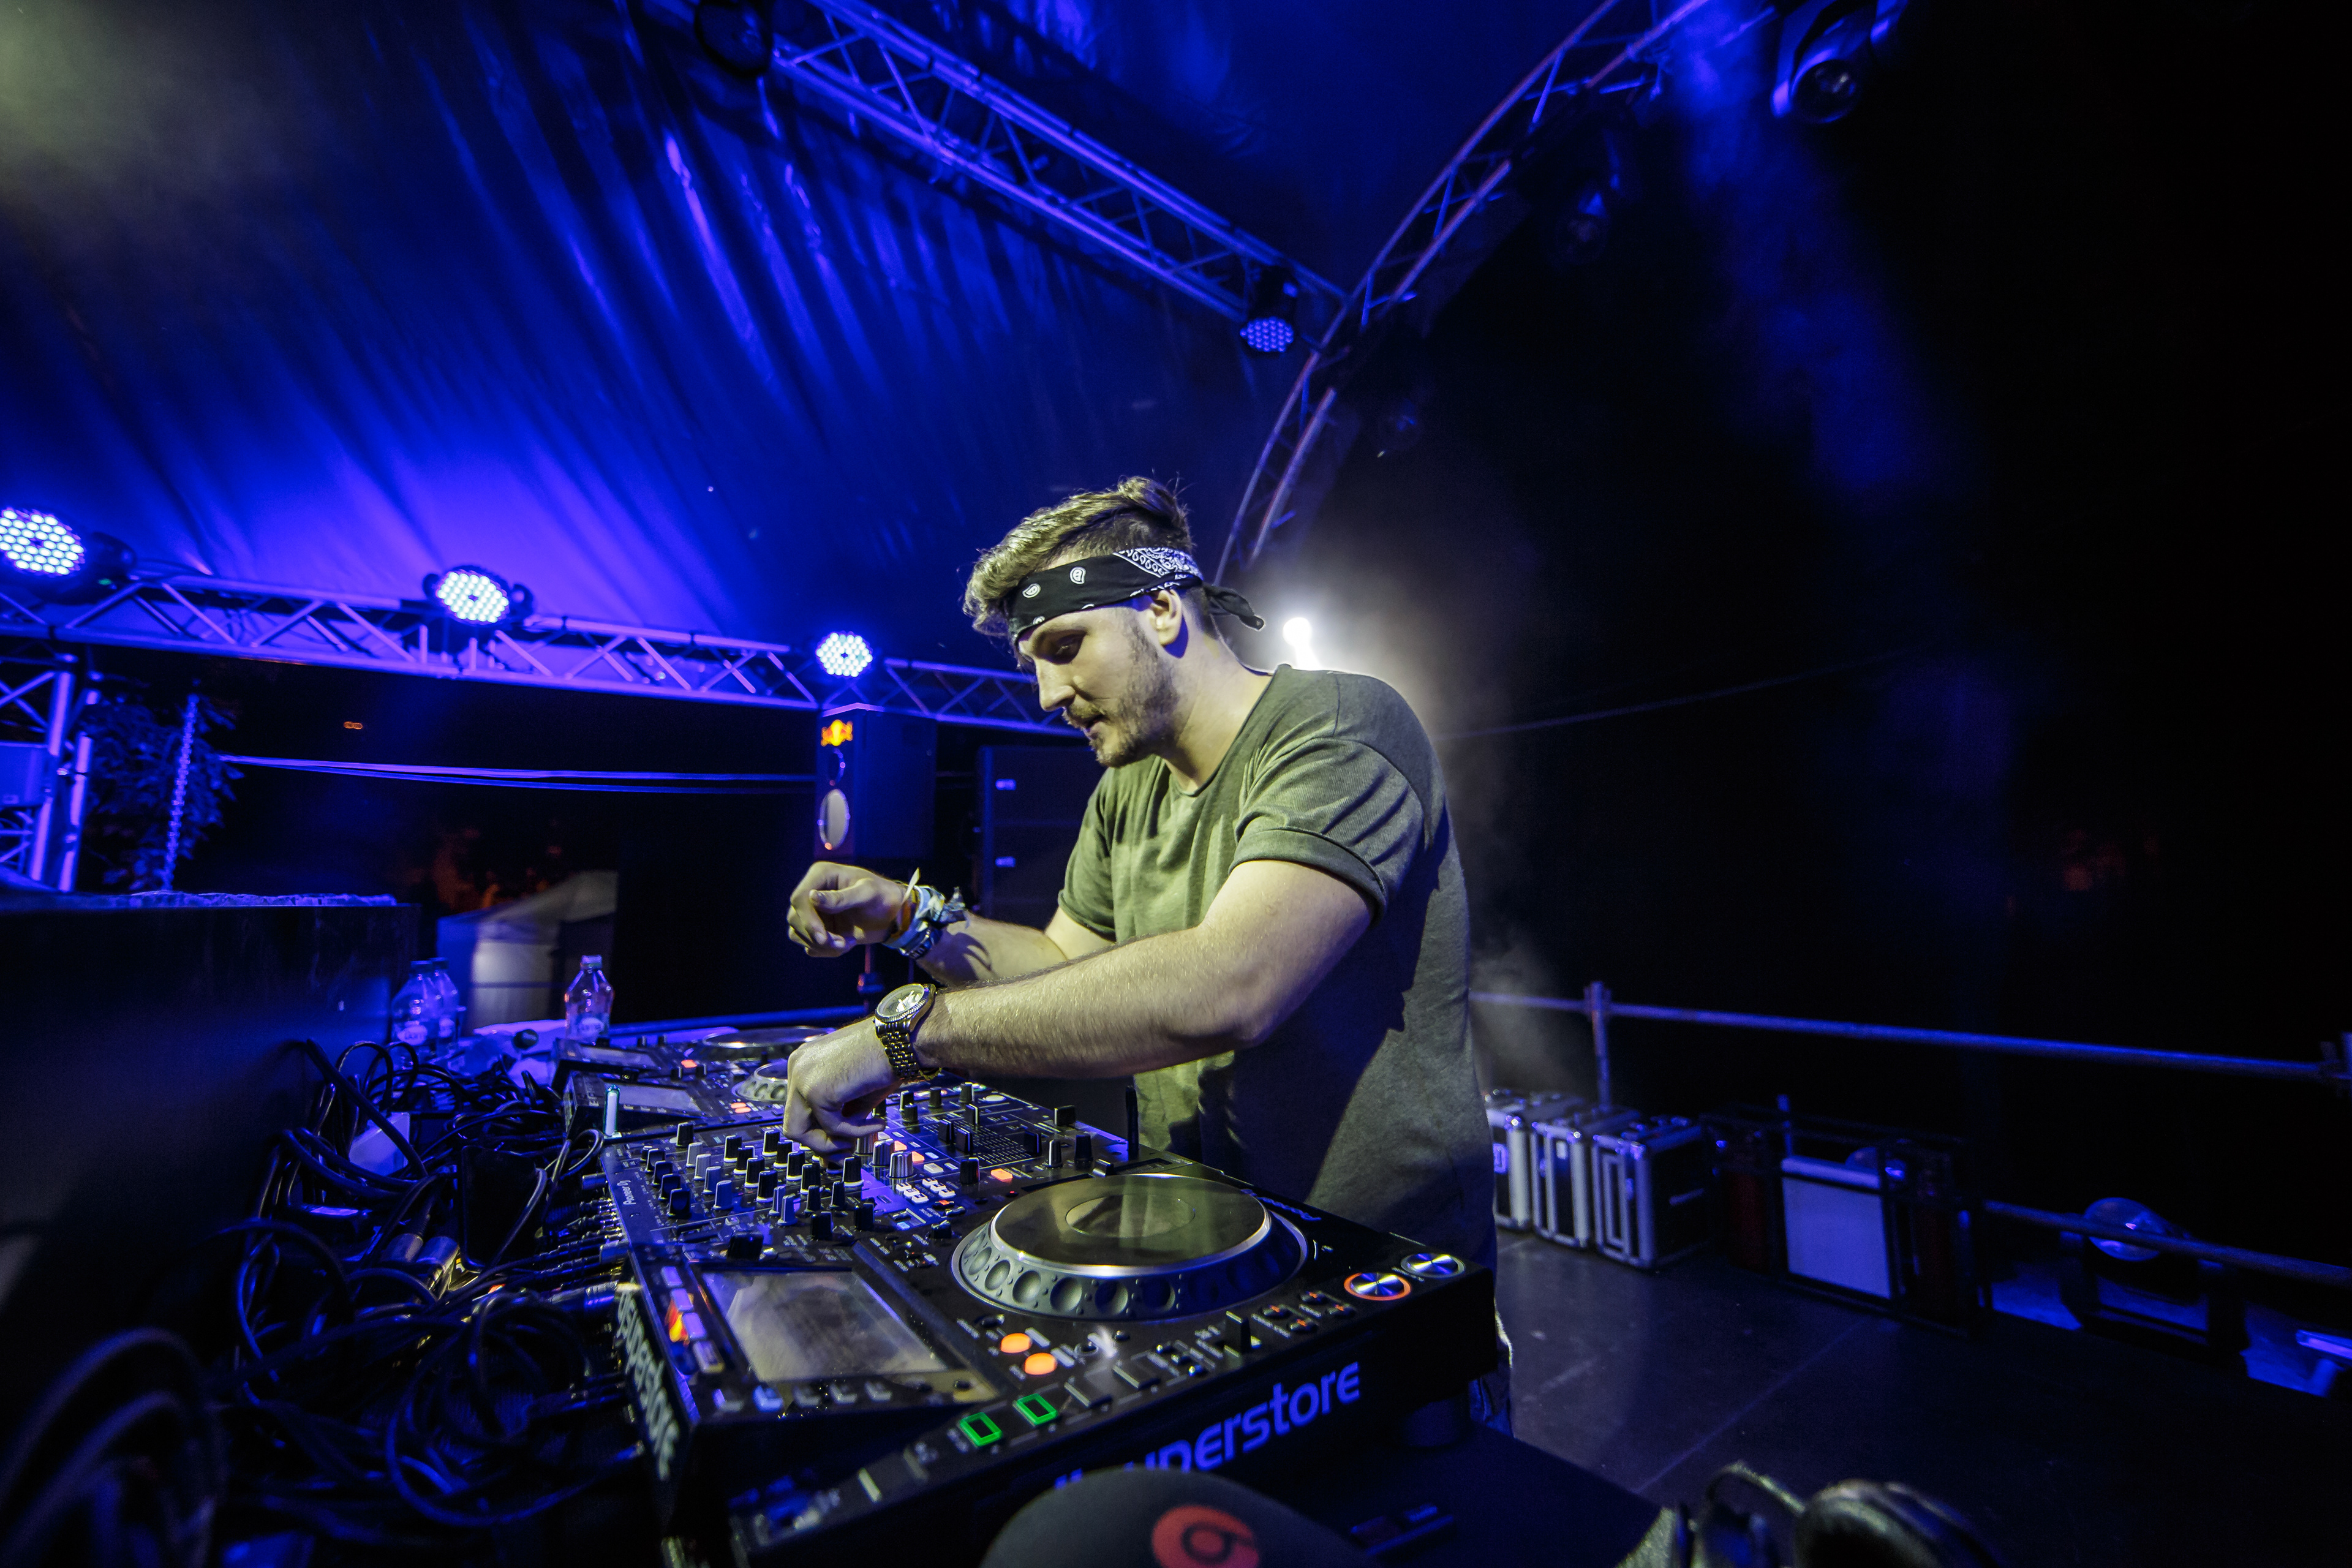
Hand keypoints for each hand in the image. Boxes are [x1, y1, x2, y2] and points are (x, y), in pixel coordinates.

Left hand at [782, 1020, 892, 1153]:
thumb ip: (839, 1120)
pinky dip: (855, 1132)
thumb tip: (830, 1156)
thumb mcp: (855, 1097)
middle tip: (848, 1151)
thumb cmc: (886, 1061)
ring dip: (832, 1143)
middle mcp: (797, 1067)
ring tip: (861, 1137)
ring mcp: (802, 1078)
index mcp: (804, 1063)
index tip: (843, 1144)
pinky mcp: (816, 1090)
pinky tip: (877, 1122)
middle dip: (820, 1144)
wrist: (903, 1040)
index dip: (819, 1133)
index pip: (798, 1110)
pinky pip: (831, 1127)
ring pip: (799, 1132)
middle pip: (792, 1124)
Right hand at [788, 861, 907, 955]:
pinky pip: (808, 943)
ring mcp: (813, 911)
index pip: (799, 898)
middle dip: (817, 936)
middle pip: (795, 917)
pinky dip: (824, 950)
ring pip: (797, 932)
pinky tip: (844, 945)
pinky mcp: (817, 927)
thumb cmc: (882, 896)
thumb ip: (840, 898)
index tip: (823, 937)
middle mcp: (812, 891)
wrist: (891, 914)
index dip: (807, 919)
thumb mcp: (867, 893)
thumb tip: (811, 896)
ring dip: (821, 945)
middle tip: (842, 943)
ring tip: (846, 944)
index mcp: (821, 875)